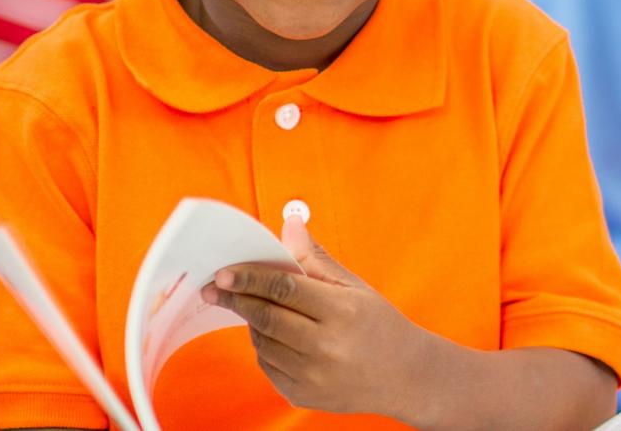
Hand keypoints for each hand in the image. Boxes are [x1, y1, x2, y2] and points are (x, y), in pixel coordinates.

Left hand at [200, 216, 430, 418]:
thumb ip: (314, 257)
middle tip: (215, 286)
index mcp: (341, 312)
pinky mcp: (304, 396)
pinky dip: (262, 345)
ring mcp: (314, 377)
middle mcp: (326, 348)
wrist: (405, 376)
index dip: (251, 277)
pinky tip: (271, 332)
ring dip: (251, 320)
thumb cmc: (379, 324)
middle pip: (267, 317)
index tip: (225, 271)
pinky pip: (268, 366)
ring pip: (263, 342)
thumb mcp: (352, 285)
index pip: (284, 288)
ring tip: (254, 305)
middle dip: (237, 298)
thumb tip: (289, 224)